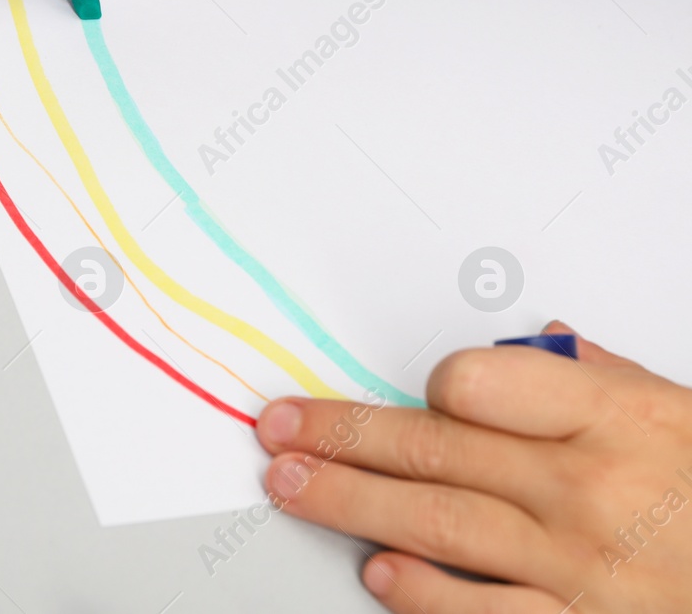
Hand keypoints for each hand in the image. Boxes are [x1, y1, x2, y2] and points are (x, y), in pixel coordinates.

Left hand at [258, 321, 691, 611]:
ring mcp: (578, 565)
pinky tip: (378, 572)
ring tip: (290, 483)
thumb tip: (535, 342)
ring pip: (438, 524)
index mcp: (612, 419)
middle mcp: (587, 489)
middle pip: (437, 451)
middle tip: (277, 428)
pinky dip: (426, 593)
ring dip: (350, 502)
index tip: (405, 388)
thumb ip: (596, 378)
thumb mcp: (678, 413)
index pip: (486, 384)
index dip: (436, 384)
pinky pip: (485, 612)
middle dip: (342, 436)